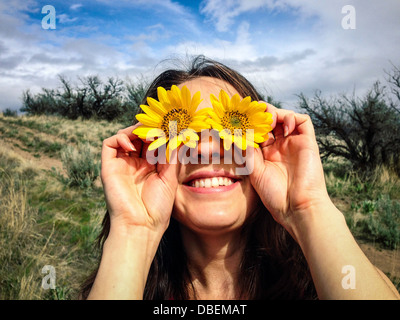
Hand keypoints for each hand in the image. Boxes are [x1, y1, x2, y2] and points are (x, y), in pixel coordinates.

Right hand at [101, 123, 177, 232]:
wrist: (141, 226)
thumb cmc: (158, 207)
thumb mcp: (170, 177)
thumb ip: (172, 155)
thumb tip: (177, 134)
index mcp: (150, 166)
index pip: (152, 141)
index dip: (159, 132)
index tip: (170, 126)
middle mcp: (135, 163)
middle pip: (139, 136)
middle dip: (149, 128)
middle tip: (159, 125)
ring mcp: (121, 164)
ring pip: (125, 136)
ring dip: (136, 130)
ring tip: (148, 134)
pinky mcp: (109, 167)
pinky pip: (109, 144)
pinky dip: (120, 138)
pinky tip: (131, 144)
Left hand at [250, 104, 330, 236]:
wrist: (296, 207)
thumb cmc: (274, 194)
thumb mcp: (254, 171)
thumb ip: (247, 152)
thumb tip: (237, 134)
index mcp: (266, 154)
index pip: (257, 131)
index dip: (249, 123)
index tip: (238, 118)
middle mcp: (280, 146)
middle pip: (270, 122)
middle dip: (260, 115)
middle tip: (252, 113)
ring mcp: (294, 143)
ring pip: (285, 117)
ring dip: (275, 113)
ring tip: (267, 119)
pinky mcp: (308, 142)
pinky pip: (303, 121)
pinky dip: (292, 117)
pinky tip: (283, 127)